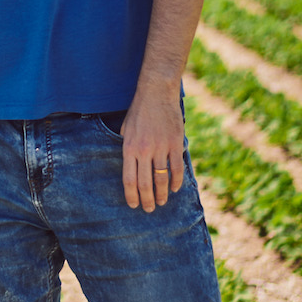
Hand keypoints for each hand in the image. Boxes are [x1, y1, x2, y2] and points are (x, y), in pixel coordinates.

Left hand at [121, 85, 185, 211]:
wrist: (156, 92)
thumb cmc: (139, 110)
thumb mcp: (125, 128)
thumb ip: (126, 146)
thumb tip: (128, 162)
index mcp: (129, 148)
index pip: (129, 179)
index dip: (131, 195)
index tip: (133, 205)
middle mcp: (144, 150)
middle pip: (145, 183)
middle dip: (147, 200)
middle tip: (149, 209)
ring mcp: (160, 147)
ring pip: (161, 179)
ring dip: (162, 194)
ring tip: (162, 202)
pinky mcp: (175, 144)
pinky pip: (176, 168)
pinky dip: (176, 181)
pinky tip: (174, 188)